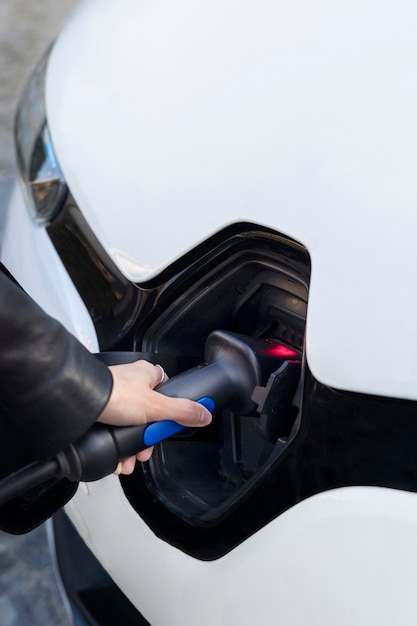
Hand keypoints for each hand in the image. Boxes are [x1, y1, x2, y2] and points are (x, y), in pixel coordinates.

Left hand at [97, 360, 211, 474]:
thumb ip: (182, 411)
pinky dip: (118, 448)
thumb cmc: (114, 394)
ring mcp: (115, 397)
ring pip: (131, 426)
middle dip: (148, 438)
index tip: (171, 426)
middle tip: (147, 449)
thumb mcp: (156, 407)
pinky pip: (115, 431)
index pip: (167, 390)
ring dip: (133, 448)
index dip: (171, 411)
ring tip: (131, 460)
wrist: (79, 405)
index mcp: (147, 374)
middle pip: (149, 415)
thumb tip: (205, 413)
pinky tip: (119, 460)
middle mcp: (131, 383)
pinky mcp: (101, 411)